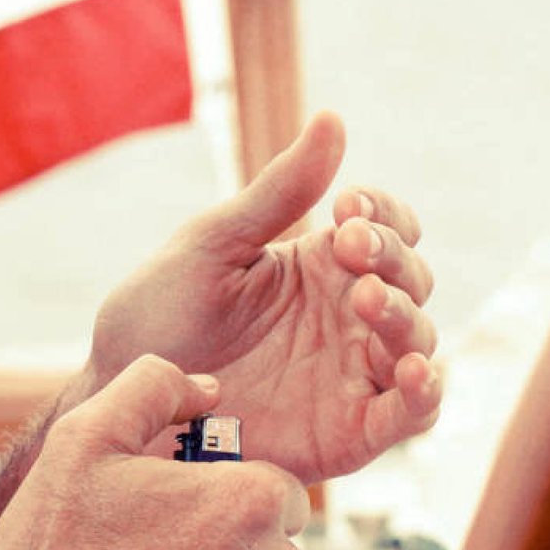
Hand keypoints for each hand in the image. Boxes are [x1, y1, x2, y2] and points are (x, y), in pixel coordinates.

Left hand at [83, 112, 439, 484]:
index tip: (347, 208)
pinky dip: (425, 392)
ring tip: (366, 301)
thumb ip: (277, 193)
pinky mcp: (351, 432)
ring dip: (406, 315)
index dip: (383, 213)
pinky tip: (413, 372)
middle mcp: (346, 315)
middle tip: (350, 249)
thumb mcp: (212, 246)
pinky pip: (412, 414)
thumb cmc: (159, 317)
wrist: (125, 399)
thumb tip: (332, 118)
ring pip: (418, 339)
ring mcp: (352, 373)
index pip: (385, 227)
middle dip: (392, 257)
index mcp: (319, 264)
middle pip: (411, 278)